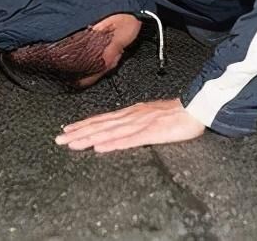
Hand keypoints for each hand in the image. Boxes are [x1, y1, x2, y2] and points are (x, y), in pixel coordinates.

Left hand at [55, 98, 205, 152]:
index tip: (67, 130)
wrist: (197, 107)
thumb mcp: (150, 116)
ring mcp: (141, 124)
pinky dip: (114, 144)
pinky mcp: (152, 132)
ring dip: (90, 138)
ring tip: (73, 144)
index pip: (102, 119)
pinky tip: (102, 148)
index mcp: (131, 113)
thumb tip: (118, 130)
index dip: (83, 125)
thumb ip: (135, 122)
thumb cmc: (177, 113)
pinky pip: (130, 140)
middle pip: (101, 125)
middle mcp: (132, 116)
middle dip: (79, 133)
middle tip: (59, 140)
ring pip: (110, 132)